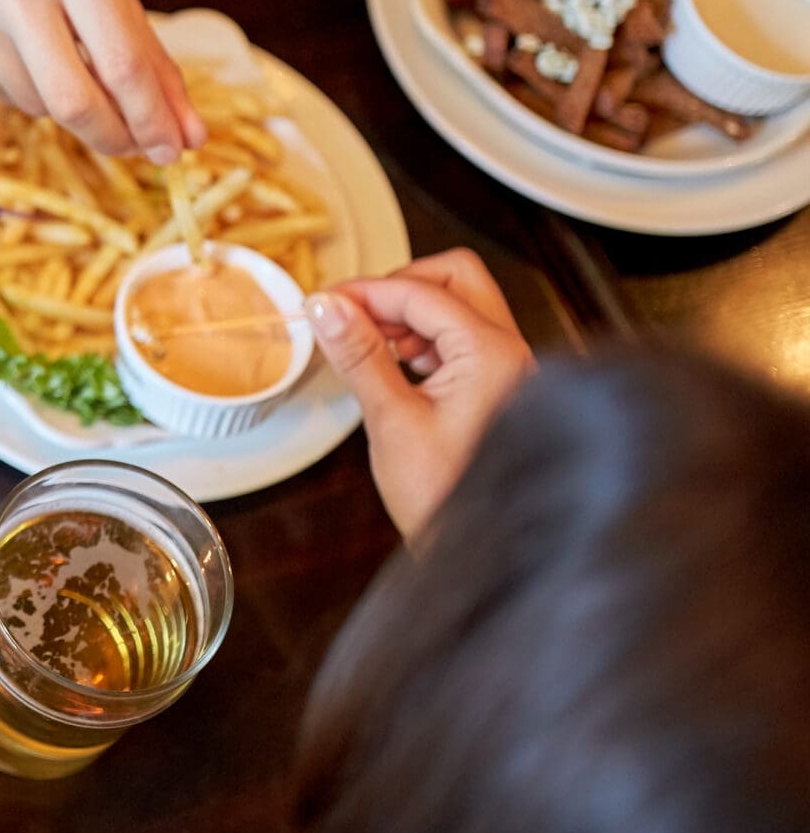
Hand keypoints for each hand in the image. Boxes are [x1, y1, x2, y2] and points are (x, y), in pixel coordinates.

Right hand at [0, 0, 204, 161]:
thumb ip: (142, 49)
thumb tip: (186, 129)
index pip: (124, 63)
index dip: (154, 117)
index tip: (175, 148)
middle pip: (76, 100)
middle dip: (114, 136)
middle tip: (135, 147)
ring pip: (37, 104)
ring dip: (65, 104)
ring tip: (59, 62)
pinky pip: (0, 94)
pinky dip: (24, 88)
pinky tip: (17, 52)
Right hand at [308, 249, 535, 540]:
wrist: (488, 554)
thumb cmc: (448, 500)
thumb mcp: (392, 422)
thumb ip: (360, 355)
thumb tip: (328, 307)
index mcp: (491, 354)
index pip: (420, 292)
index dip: (364, 292)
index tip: (321, 304)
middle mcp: (510, 351)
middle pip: (455, 278)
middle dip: (398, 287)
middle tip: (352, 314)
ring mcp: (509, 367)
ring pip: (460, 304)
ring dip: (410, 313)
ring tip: (367, 344)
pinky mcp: (500, 385)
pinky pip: (462, 337)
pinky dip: (425, 338)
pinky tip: (394, 364)